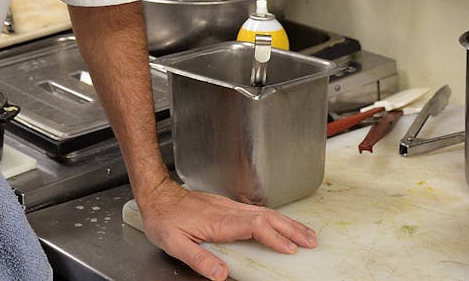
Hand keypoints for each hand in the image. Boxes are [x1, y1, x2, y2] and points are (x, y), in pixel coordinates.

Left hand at [137, 176, 315, 280]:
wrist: (156, 195)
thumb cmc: (164, 219)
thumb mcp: (174, 244)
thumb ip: (198, 259)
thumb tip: (221, 275)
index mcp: (218, 221)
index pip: (253, 226)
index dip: (273, 237)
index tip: (289, 249)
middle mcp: (228, 211)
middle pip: (267, 216)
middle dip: (291, 229)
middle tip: (311, 241)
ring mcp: (229, 206)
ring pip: (265, 212)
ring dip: (288, 223)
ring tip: (306, 234)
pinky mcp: (227, 206)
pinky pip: (258, 211)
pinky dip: (276, 218)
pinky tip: (282, 225)